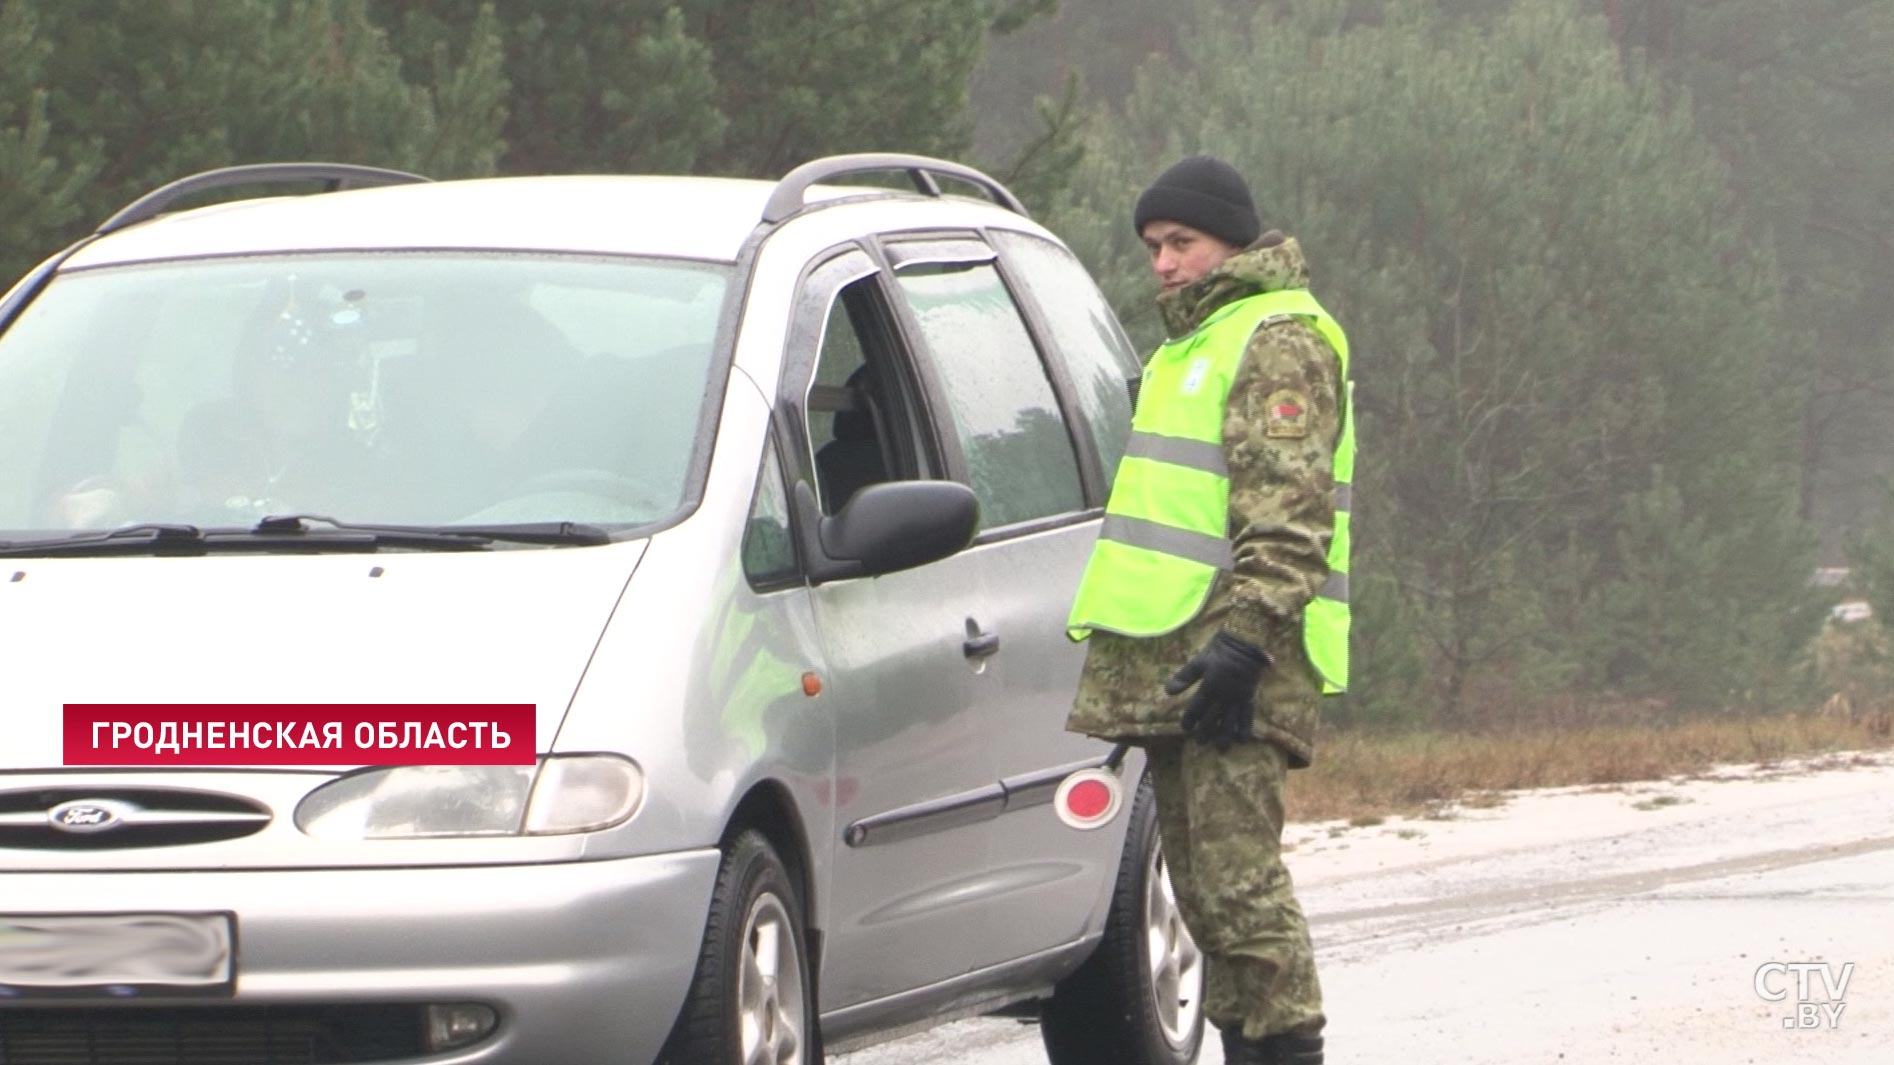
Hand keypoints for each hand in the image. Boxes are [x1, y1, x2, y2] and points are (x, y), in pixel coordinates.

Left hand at [1165, 631, 1269, 750]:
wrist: (1246, 643)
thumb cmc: (1220, 651)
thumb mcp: (1199, 661)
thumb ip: (1184, 677)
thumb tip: (1167, 692)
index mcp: (1208, 686)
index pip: (1196, 708)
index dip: (1190, 720)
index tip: (1185, 728)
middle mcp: (1223, 696)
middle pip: (1212, 718)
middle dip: (1205, 731)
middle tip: (1200, 742)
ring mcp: (1237, 698)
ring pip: (1229, 721)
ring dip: (1224, 735)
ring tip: (1220, 748)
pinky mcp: (1249, 697)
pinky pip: (1247, 716)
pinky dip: (1245, 728)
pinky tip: (1242, 740)